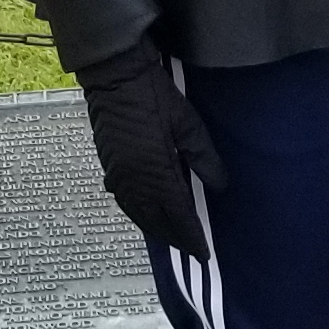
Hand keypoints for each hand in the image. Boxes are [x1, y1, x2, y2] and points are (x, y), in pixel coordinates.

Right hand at [74, 44, 223, 258]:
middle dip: (174, 237)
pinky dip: (135, 213)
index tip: (203, 253)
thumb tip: (219, 186)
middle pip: (155, 219)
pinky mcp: (108, 164)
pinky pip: (123, 200)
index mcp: (156, 171)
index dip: (191, 235)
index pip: (178, 214)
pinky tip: (143, 213)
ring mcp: (118, 173)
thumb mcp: (188, 123)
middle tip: (190, 249)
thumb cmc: (155, 95)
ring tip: (170, 238)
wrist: (114, 75)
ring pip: (136, 212)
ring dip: (154, 228)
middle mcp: (134, 180)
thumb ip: (204, 158)